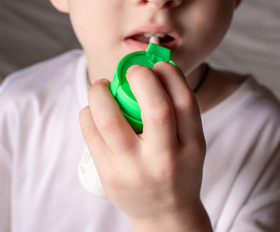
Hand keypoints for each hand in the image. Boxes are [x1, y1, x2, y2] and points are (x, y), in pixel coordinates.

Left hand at [79, 62, 211, 230]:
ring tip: (102, 87)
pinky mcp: (109, 175)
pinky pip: (90, 134)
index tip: (158, 64)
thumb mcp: (190, 145)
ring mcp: (134, 169)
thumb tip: (151, 71)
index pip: (185, 102)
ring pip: (110, 121)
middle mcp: (165, 159)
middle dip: (141, 79)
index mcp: (192, 147)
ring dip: (101, 93)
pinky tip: (93, 109)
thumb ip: (177, 113)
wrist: (163, 215)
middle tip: (132, 72)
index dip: (171, 75)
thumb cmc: (177, 171)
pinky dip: (88, 112)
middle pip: (155, 109)